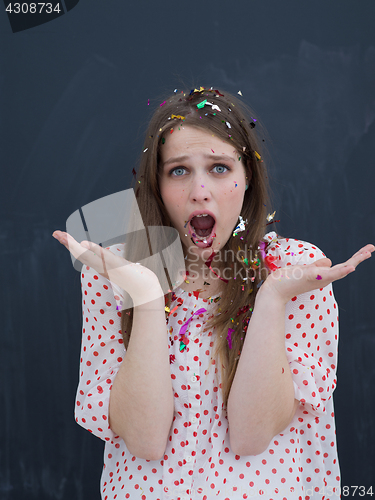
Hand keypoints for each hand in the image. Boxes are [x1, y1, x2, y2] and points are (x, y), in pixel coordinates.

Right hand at [52, 230, 163, 306]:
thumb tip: (101, 252)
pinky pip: (103, 257)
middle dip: (68, 243)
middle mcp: (101, 268)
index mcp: (100, 267)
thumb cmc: (134, 277)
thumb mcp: (119, 264)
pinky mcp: (117, 266)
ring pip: (88, 256)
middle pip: (80, 254)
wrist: (145, 289)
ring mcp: (108, 268)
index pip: (82, 254)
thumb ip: (109, 259)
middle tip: (55, 233)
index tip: (61, 236)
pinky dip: (94, 250)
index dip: (71, 246)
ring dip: (75, 247)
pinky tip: (83, 244)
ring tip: (63, 237)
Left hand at [260, 244, 374, 304]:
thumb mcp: (304, 270)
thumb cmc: (287, 281)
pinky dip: (340, 271)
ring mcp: (317, 278)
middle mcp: (323, 279)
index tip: (366, 250)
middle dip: (358, 257)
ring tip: (366, 253)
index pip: (341, 266)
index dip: (354, 259)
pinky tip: (350, 267)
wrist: (273, 291)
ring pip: (339, 270)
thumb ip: (316, 266)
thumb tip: (328, 261)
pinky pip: (327, 274)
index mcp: (322, 276)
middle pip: (344, 267)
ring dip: (353, 261)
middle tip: (372, 248)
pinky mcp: (310, 276)